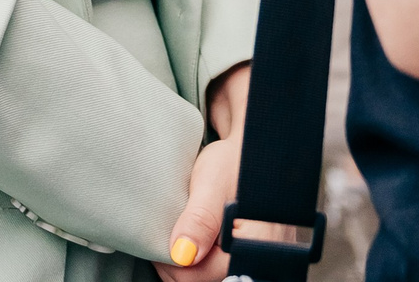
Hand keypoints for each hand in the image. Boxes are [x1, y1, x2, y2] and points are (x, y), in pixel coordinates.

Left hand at [155, 63, 249, 280]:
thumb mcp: (212, 184)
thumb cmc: (234, 161)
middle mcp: (260, 259)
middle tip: (165, 231)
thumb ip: (200, 220)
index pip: (201, 275)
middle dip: (178, 261)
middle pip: (202, 279)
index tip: (158, 239)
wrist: (249, 150)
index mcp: (257, 247)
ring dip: (186, 260)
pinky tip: (190, 238)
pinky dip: (197, 257)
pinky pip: (214, 267)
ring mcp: (255, 260)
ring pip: (206, 275)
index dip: (171, 262)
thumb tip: (182, 255)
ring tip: (179, 232)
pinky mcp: (246, 256)